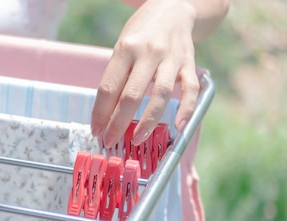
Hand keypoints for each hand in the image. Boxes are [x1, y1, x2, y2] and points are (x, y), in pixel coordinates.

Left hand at [91, 0, 199, 147]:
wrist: (172, 7)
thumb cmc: (141, 33)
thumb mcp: (122, 48)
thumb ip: (117, 77)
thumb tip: (106, 114)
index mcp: (125, 49)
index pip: (108, 87)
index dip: (100, 113)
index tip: (96, 131)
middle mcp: (148, 53)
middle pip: (131, 95)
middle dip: (118, 123)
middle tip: (111, 141)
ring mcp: (171, 58)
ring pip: (161, 94)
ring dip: (148, 121)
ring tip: (138, 139)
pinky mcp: (189, 63)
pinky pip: (191, 89)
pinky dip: (187, 109)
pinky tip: (179, 126)